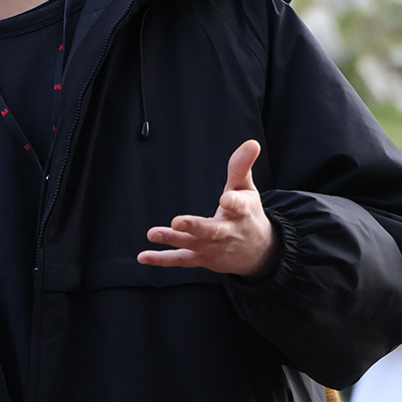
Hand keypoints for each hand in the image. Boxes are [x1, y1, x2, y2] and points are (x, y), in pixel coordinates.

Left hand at [137, 139, 277, 278]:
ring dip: (172, 240)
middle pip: (210, 230)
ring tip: (152, 233)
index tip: (226, 198)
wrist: (258, 252)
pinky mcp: (201, 258)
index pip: (239, 205)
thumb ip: (242, 166)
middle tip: (178, 222)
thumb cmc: (248, 214)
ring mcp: (212, 248)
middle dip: (195, 226)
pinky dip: (162, 259)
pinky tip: (143, 257)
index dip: (233, 202)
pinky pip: (181, 259)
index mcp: (241, 213)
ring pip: (192, 244)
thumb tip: (251, 142)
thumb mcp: (247, 189)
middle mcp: (227, 233)